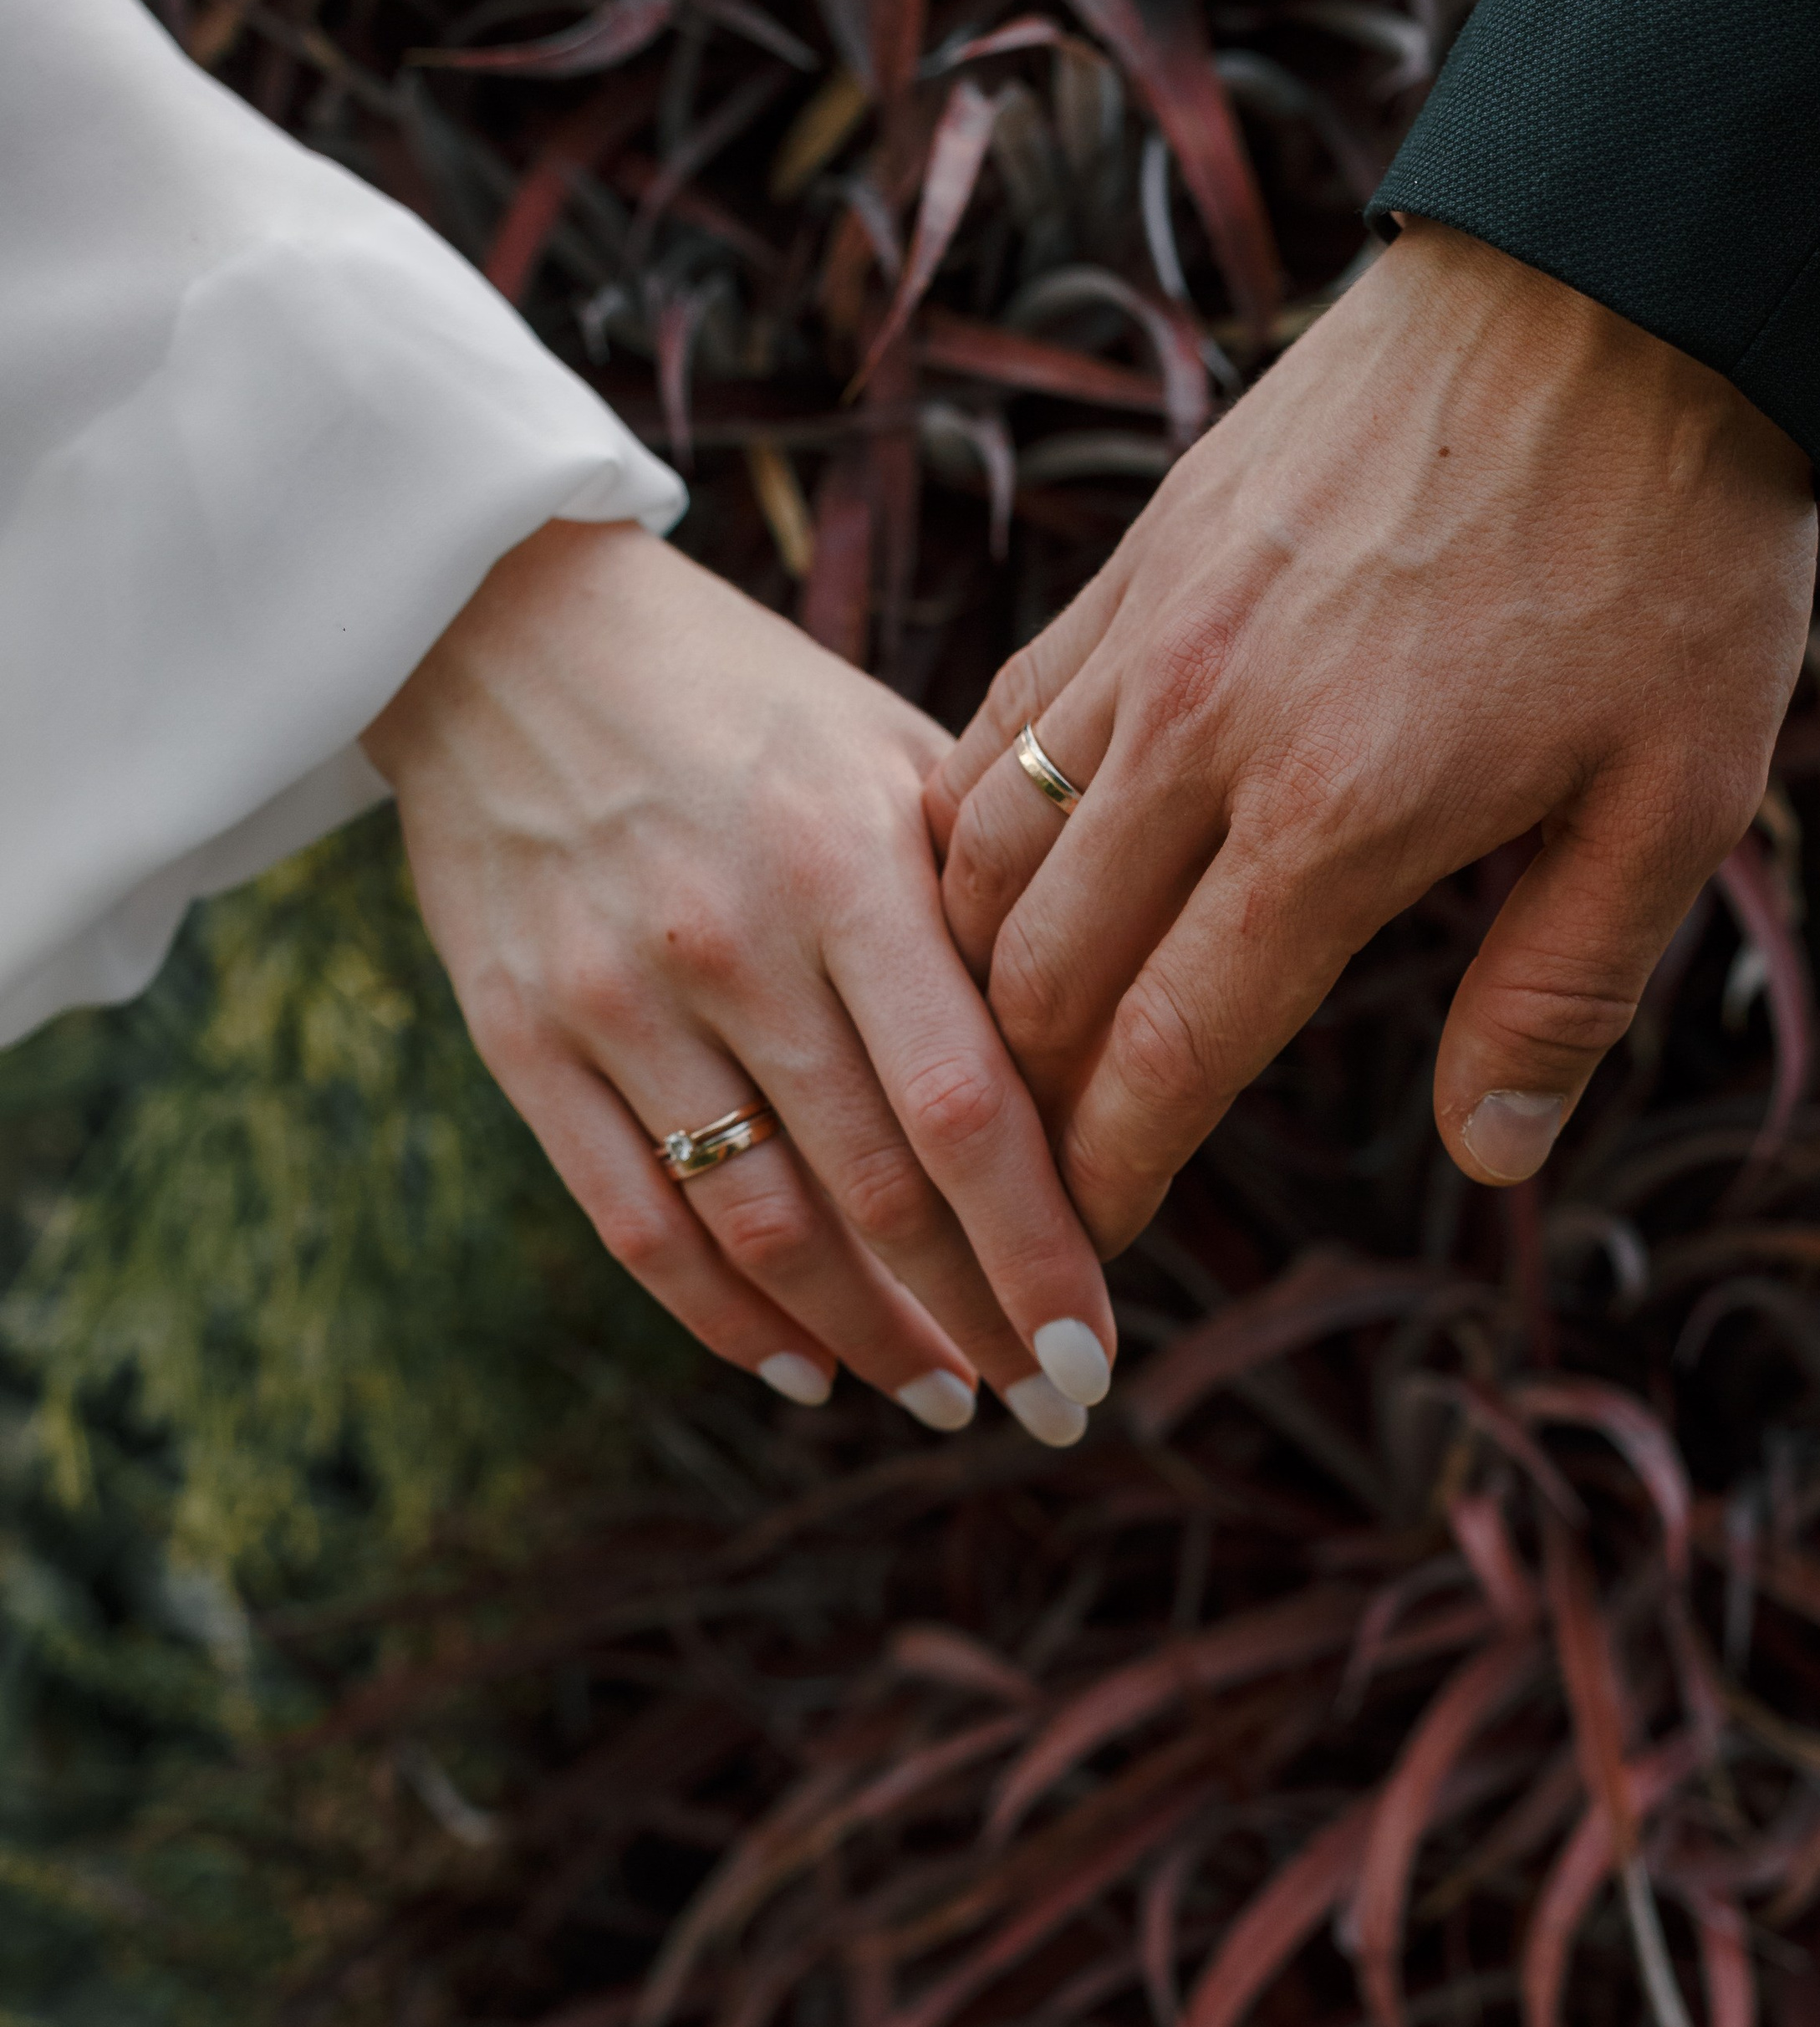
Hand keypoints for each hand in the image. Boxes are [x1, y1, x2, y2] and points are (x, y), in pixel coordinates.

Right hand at [366, 521, 1113, 1441]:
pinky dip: (725, 1320)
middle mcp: (728, 936)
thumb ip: (989, 905)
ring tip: (941, 1392)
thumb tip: (1110, 1073)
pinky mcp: (521, 1039)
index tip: (1101, 1347)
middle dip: (977, 1320)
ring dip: (866, 1337)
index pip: (969, 1105)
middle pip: (875, 1193)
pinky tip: (803, 1369)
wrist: (502, 629)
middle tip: (1049, 1397)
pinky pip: (634, 1223)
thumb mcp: (890, 756)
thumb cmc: (748, 705)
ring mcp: (612, 996)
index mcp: (843, 858)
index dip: (1041, 1249)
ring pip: (761, 1230)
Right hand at [927, 220, 1816, 1253]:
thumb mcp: (1676, 800)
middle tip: (1032, 1188)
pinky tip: (999, 887)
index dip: (1112, 1173)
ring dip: (982, 978)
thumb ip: (1562, 990)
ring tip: (1006, 1057)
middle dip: (1024, 1106)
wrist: (1615, 277)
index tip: (1083, 1258)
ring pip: (987, 852)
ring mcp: (1152, 635)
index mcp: (1337, 818)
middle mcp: (1203, 734)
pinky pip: (1001, 721)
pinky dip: (978, 831)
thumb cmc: (1673, 550)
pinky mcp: (1140, 556)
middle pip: (1043, 971)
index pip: (1169, 1048)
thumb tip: (1486, 1157)